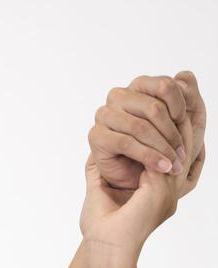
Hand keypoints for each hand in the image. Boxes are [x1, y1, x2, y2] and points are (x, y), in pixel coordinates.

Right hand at [91, 72, 204, 198]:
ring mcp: (105, 115)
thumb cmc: (162, 147)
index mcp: (140, 87)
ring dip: (162, 148)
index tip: (185, 124)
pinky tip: (161, 166)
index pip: (164, 85)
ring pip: (140, 126)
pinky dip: (148, 156)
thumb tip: (185, 75)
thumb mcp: (184, 120)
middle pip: (153, 107)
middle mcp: (119, 96)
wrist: (141, 176)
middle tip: (182, 152)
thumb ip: (188, 94)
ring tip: (173, 164)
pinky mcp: (96, 135)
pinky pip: (125, 143)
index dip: (179, 106)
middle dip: (172, 133)